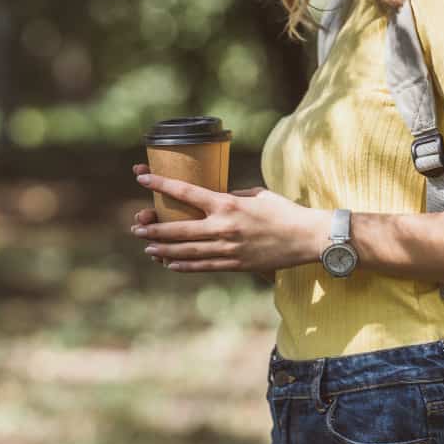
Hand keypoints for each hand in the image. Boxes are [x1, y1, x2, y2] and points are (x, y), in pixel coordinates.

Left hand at [129, 163, 329, 272]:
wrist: (308, 238)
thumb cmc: (284, 211)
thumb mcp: (255, 194)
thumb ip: (231, 197)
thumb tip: (214, 199)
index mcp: (227, 204)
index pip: (186, 192)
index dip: (160, 184)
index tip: (140, 178)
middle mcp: (223, 227)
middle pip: (178, 228)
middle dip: (153, 227)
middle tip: (136, 227)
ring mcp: (228, 249)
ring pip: (186, 250)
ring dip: (163, 249)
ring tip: (147, 247)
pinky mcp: (235, 265)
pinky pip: (203, 266)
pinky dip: (184, 265)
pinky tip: (170, 264)